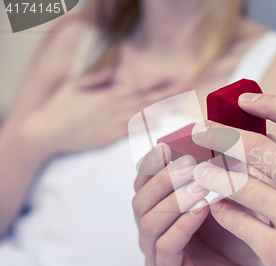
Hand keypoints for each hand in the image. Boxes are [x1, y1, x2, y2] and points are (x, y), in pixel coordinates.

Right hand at [20, 69, 173, 154]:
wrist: (46, 131)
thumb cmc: (58, 107)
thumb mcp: (74, 86)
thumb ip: (96, 79)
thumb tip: (114, 73)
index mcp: (106, 94)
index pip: (136, 87)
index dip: (155, 84)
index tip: (171, 80)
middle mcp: (112, 107)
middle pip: (144, 100)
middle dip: (165, 97)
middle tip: (184, 93)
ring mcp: (110, 122)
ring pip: (141, 115)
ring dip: (161, 111)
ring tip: (179, 109)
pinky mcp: (107, 137)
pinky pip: (130, 132)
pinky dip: (145, 128)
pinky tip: (160, 126)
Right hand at [132, 144, 272, 265]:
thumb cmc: (239, 236)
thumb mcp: (234, 197)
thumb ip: (228, 170)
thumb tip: (231, 134)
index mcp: (162, 206)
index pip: (145, 179)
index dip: (154, 160)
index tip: (170, 144)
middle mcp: (153, 227)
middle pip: (141, 197)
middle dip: (165, 177)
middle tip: (190, 162)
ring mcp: (156, 252)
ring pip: (149, 220)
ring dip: (174, 199)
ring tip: (199, 185)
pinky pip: (165, 247)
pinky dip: (180, 226)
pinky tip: (200, 212)